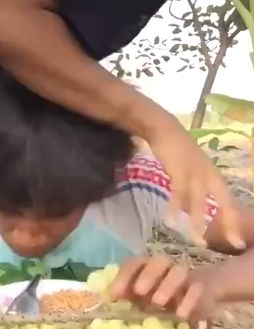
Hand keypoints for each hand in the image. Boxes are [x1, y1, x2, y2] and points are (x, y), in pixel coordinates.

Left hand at [109, 255, 221, 320]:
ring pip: (178, 271)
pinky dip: (189, 300)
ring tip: (158, 303)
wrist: (200, 290)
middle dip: (148, 275)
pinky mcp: (200, 287)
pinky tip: (180, 314)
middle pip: (158, 261)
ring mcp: (184, 275)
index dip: (124, 276)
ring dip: (167, 286)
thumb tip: (110, 298)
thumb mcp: (143, 294)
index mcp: (147, 266)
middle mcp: (165, 267)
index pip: (134, 263)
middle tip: (139, 291)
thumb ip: (129, 293)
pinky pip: (196, 288)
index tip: (115, 293)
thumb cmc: (162, 292)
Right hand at [148, 125, 243, 247]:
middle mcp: (209, 175)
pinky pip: (178, 192)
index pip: (228, 202)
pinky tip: (171, 218)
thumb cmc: (178, 151)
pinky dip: (174, 206)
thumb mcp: (191, 170)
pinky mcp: (179, 170)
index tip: (237, 242)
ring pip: (199, 202)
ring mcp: (195, 172)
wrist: (165, 130)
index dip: (233, 221)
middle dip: (229, 224)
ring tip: (198, 240)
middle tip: (233, 244)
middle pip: (223, 203)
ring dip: (197, 221)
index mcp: (214, 176)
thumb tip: (189, 211)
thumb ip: (192, 190)